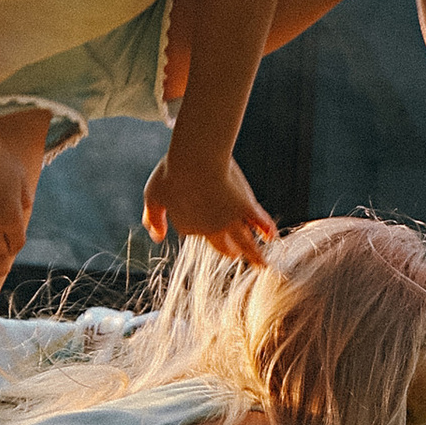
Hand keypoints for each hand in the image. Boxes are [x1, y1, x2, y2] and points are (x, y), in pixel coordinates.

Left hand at [144, 147, 277, 259]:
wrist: (195, 159)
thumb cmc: (171, 173)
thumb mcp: (153, 195)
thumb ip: (153, 218)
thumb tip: (156, 237)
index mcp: (189, 226)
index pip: (196, 230)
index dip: (198, 219)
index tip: (200, 208)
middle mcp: (211, 229)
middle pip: (223, 245)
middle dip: (230, 250)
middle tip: (235, 254)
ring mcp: (230, 220)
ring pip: (245, 242)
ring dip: (254, 255)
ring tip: (263, 265)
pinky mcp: (246, 208)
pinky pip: (260, 221)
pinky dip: (267, 230)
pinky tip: (272, 237)